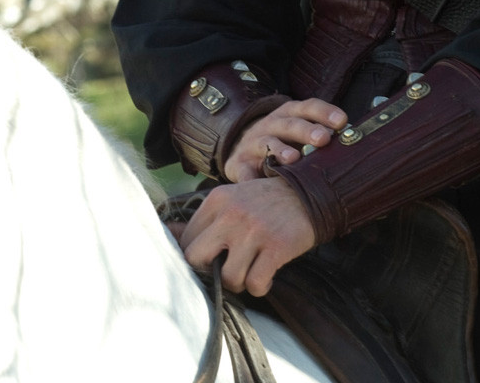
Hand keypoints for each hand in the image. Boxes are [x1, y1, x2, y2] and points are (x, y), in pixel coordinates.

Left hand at [177, 177, 317, 295]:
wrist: (311, 193)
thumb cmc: (266, 202)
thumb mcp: (232, 200)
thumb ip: (204, 220)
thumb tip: (168, 232)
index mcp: (216, 201)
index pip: (186, 240)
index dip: (196, 258)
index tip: (211, 262)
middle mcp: (231, 214)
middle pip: (196, 259)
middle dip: (209, 273)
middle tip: (225, 272)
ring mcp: (253, 231)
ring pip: (229, 277)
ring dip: (239, 284)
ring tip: (249, 274)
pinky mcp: (276, 246)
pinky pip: (256, 283)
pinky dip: (260, 287)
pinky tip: (266, 277)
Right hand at [222, 98, 346, 182]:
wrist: (243, 149)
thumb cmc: (283, 142)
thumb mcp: (299, 132)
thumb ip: (322, 136)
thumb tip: (355, 144)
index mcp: (290, 114)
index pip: (309, 107)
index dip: (325, 112)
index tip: (342, 121)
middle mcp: (272, 124)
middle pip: (290, 124)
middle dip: (307, 131)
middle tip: (323, 139)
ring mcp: (253, 142)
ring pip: (268, 143)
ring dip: (280, 150)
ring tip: (293, 159)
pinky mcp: (239, 162)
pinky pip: (244, 171)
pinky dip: (250, 178)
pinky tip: (257, 185)